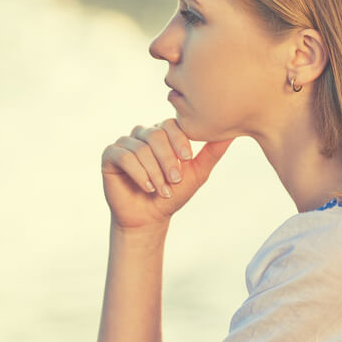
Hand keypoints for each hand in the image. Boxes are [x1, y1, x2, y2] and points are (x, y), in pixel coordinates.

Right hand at [101, 120, 230, 230]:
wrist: (149, 218)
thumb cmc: (173, 195)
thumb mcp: (196, 174)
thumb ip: (211, 153)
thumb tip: (231, 135)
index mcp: (163, 133)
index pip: (171, 124)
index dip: (179, 140)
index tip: (187, 159)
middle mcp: (143, 134)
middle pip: (155, 135)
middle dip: (167, 159)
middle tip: (175, 179)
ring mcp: (125, 143)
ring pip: (140, 147)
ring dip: (154, 172)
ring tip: (161, 189)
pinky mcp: (110, 155)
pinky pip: (124, 156)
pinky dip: (138, 173)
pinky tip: (147, 187)